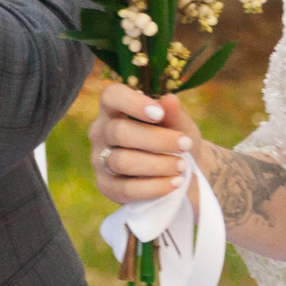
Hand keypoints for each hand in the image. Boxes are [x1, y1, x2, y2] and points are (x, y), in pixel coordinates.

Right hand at [88, 82, 199, 205]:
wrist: (180, 173)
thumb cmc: (174, 141)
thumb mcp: (180, 125)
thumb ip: (173, 114)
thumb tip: (169, 100)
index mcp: (115, 108)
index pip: (112, 96)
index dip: (132, 103)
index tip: (159, 113)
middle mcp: (101, 132)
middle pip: (119, 132)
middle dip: (157, 140)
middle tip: (185, 144)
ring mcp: (100, 160)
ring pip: (122, 162)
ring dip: (158, 164)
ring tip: (181, 166)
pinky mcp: (106, 186)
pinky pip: (126, 189)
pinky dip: (154, 187)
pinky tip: (174, 182)